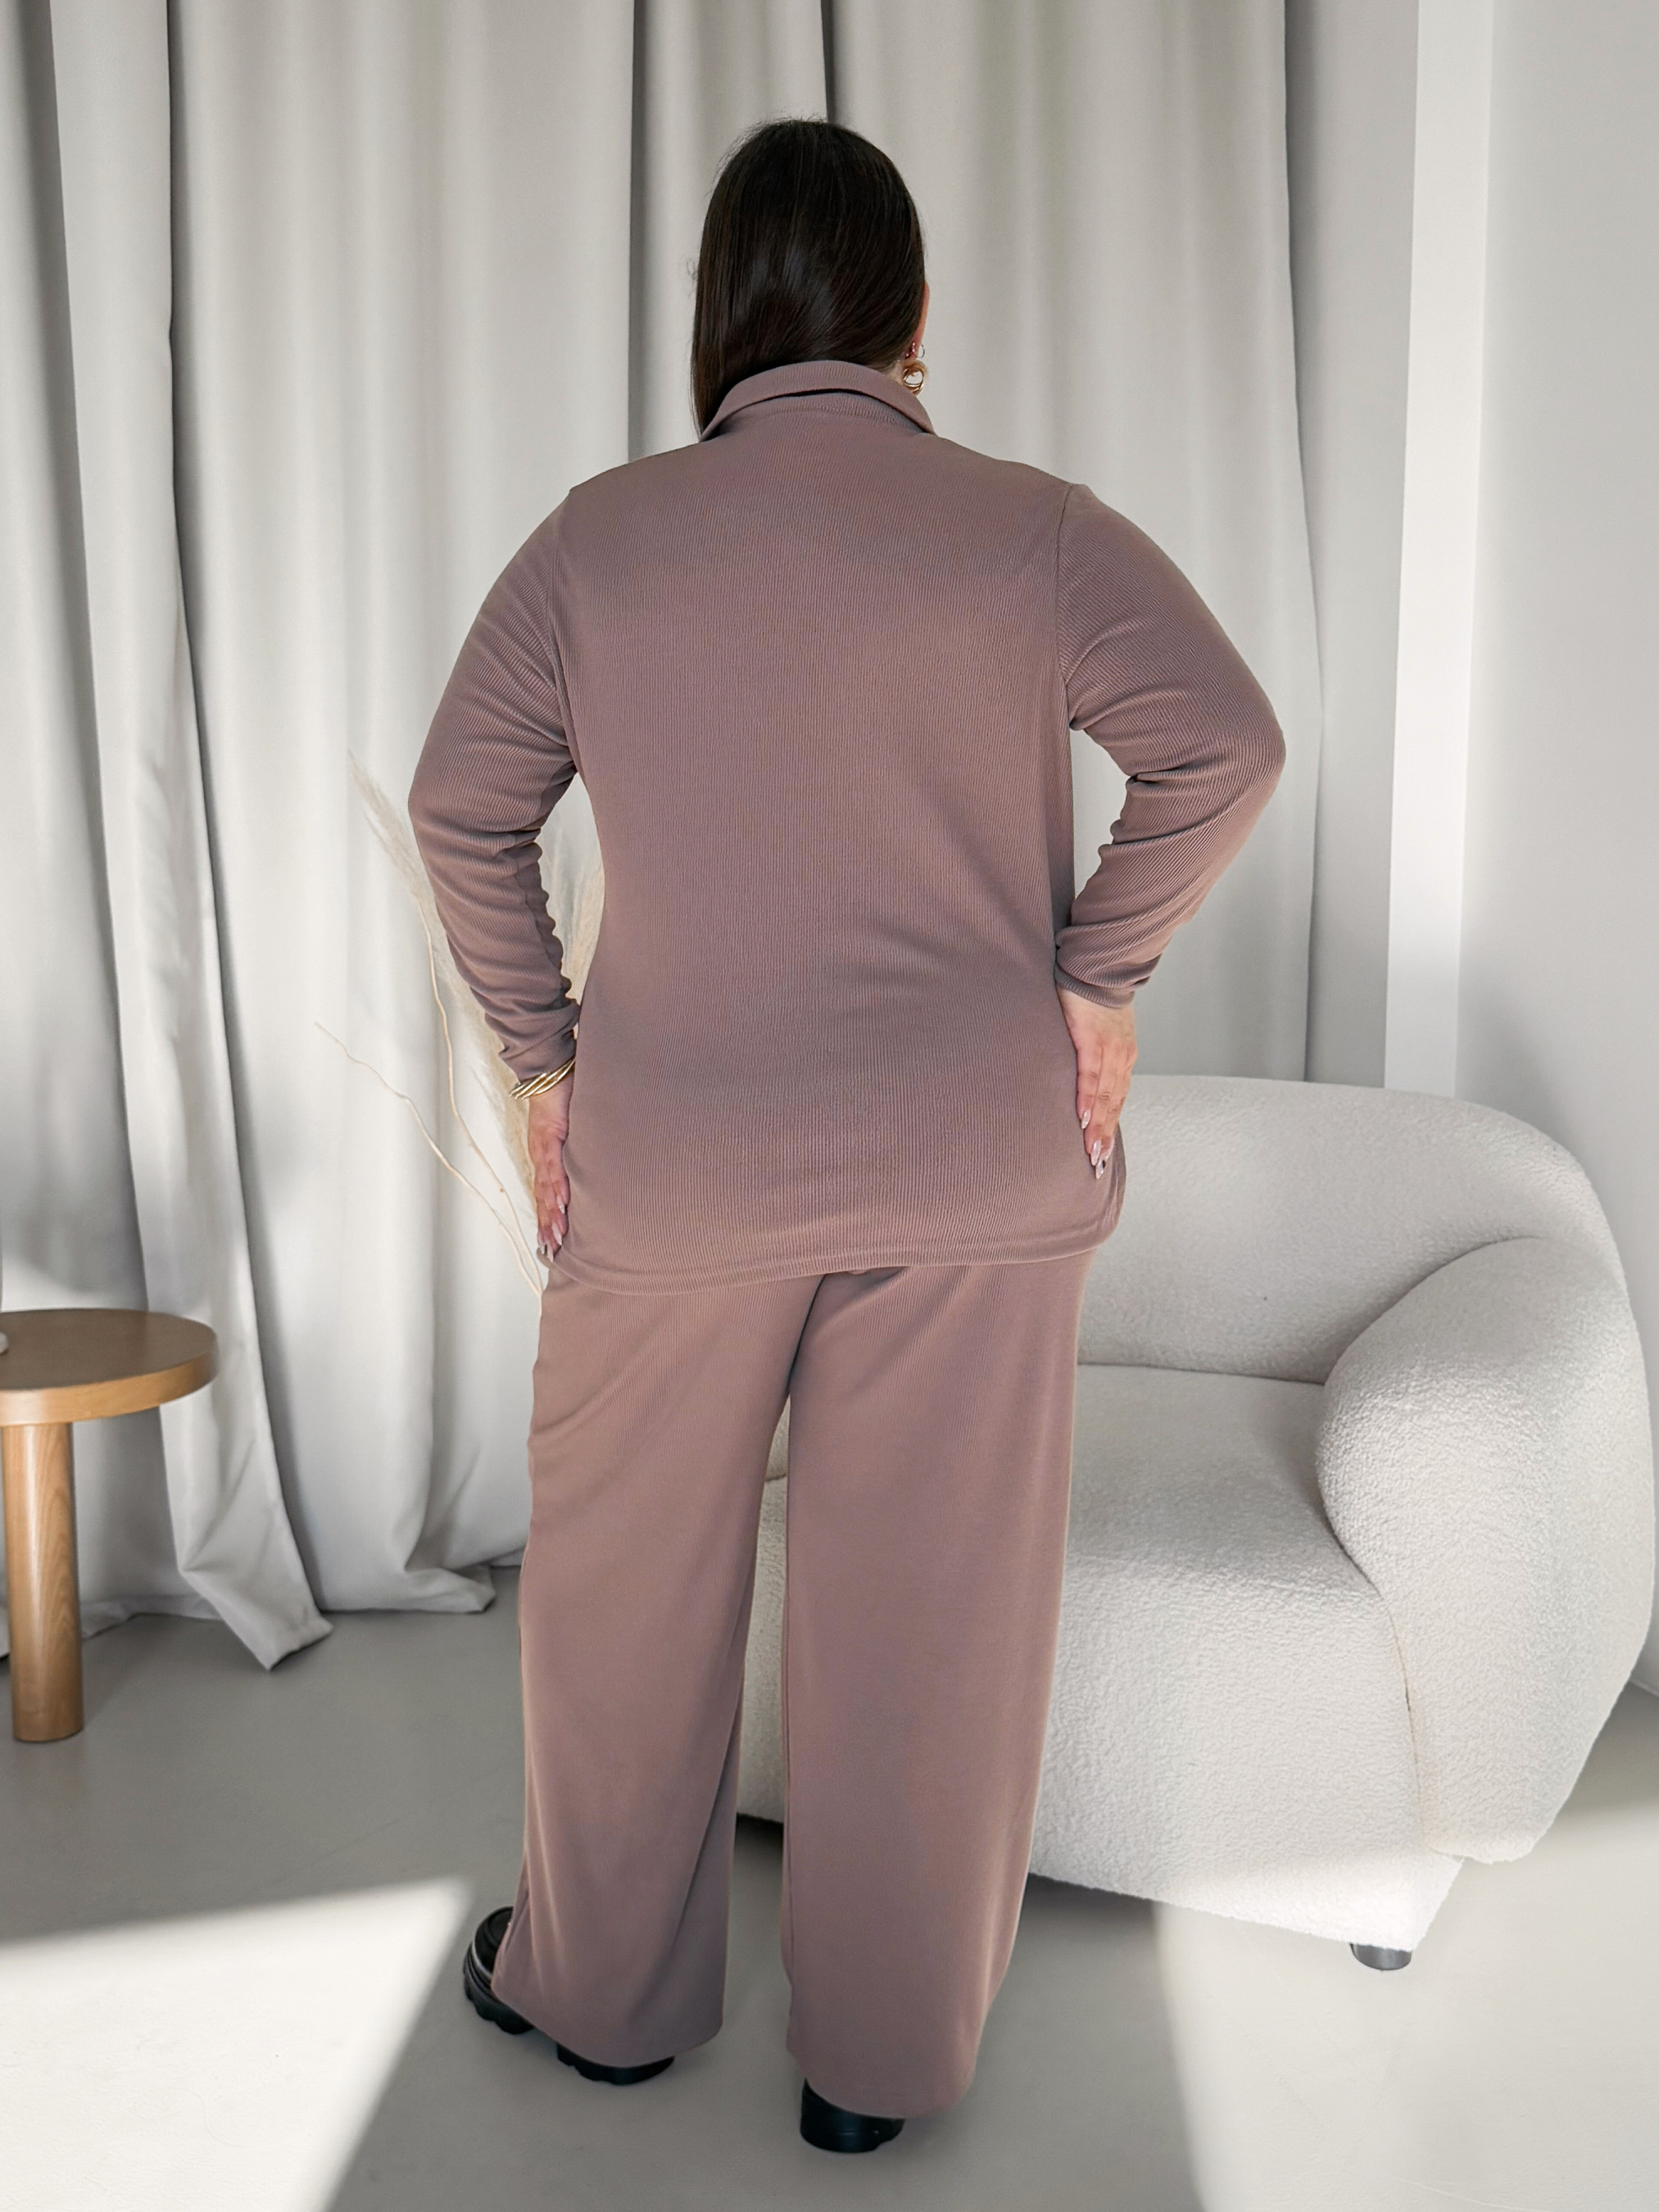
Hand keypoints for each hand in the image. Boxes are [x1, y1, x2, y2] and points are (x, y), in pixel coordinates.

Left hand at [527, 1076, 571, 1257]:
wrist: (549, 1070)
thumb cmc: (562, 1095)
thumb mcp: (573, 1127)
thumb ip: (578, 1145)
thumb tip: (592, 1160)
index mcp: (546, 1156)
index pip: (546, 1193)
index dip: (547, 1217)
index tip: (550, 1240)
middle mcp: (541, 1156)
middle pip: (543, 1198)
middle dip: (547, 1226)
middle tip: (551, 1251)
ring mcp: (543, 1148)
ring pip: (547, 1188)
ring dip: (551, 1214)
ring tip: (556, 1236)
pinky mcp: (550, 1136)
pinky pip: (555, 1167)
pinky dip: (557, 1187)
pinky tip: (561, 1204)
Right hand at [1056, 988, 1135, 1176]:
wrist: (1098, 966)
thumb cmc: (1093, 999)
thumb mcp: (1099, 1032)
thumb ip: (1094, 1055)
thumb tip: (1084, 1079)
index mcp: (1122, 1058)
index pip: (1117, 1101)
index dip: (1110, 1128)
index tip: (1101, 1153)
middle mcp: (1121, 1058)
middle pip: (1114, 1105)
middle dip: (1104, 1137)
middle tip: (1096, 1165)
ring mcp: (1110, 1050)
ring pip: (1105, 1096)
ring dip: (1098, 1127)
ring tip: (1090, 1152)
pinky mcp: (1093, 1039)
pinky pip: (1091, 1075)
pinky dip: (1089, 1098)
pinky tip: (1084, 1118)